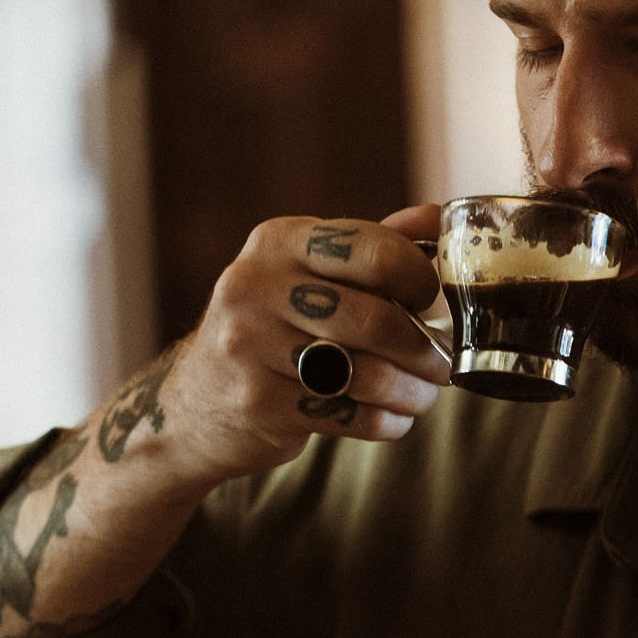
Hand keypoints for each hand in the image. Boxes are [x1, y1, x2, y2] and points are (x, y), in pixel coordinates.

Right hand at [158, 204, 451, 488]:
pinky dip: (385, 422)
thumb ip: (372, 247)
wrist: (195, 405)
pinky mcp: (257, 403)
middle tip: (443, 364)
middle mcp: (256, 286)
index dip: (421, 280)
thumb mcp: (307, 274)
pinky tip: (394, 419)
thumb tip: (441, 215)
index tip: (436, 303)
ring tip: (423, 396)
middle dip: (426, 348)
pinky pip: (347, 414)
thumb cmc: (272, 330)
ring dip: (411, 391)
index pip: (374, 250)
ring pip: (366, 372)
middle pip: (375, 318)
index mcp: (278, 241)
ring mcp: (250, 346)